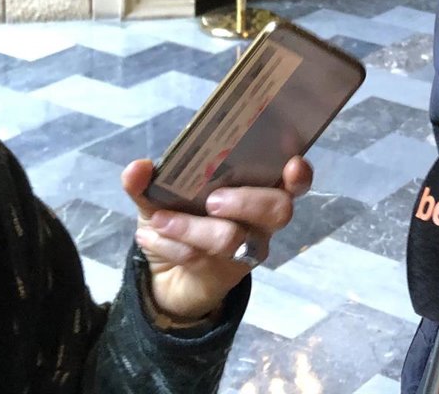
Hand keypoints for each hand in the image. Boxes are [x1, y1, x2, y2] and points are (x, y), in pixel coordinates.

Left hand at [122, 156, 313, 321]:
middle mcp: (262, 219)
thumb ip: (148, 182)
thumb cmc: (178, 219)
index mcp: (257, 187)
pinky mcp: (227, 274)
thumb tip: (138, 167)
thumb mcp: (159, 198)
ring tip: (162, 221)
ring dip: (194, 229)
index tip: (292, 164)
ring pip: (236, 239)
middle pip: (278, 210)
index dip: (299, 175)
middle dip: (247, 201)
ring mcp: (248, 249)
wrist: (164, 274)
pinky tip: (150, 237)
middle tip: (212, 200)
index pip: (294, 181)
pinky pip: (203, 258)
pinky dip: (170, 245)